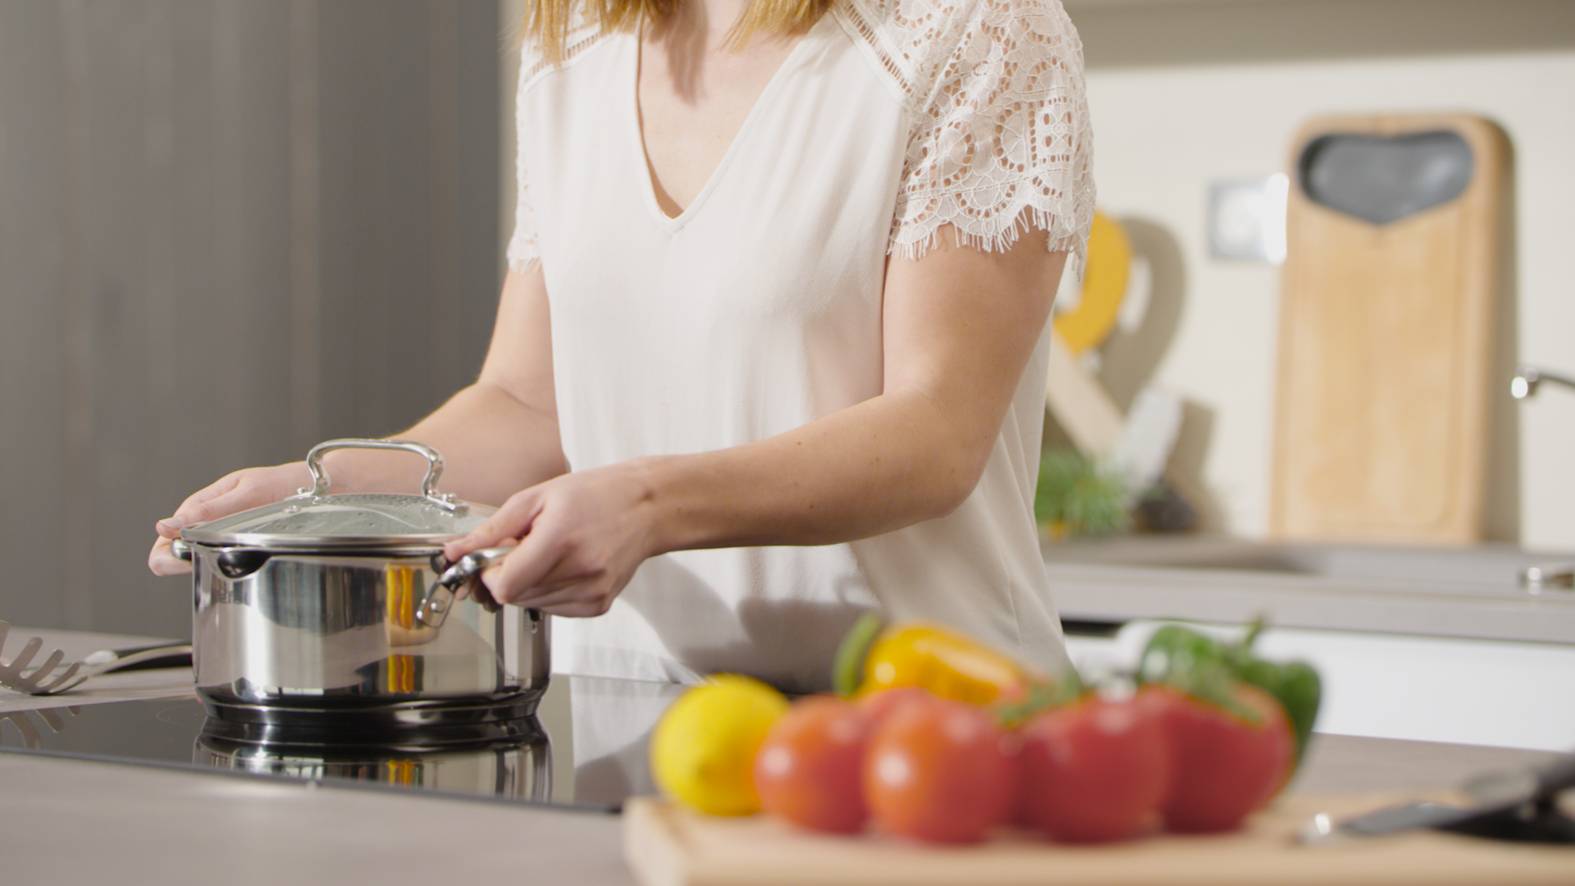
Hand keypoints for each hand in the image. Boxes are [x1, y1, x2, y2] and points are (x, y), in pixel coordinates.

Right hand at [147, 462, 309, 575]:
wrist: (316, 486)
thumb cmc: (282, 484)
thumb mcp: (246, 493)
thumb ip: (208, 511)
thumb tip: (165, 526)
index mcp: (202, 504)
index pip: (166, 535)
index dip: (168, 553)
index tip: (183, 559)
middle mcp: (207, 520)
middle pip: (176, 550)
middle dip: (182, 561)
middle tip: (211, 558)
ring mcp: (222, 532)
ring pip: (198, 557)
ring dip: (205, 563)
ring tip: (232, 556)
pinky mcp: (239, 544)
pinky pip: (221, 559)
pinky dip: (226, 565)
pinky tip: (241, 562)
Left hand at [442, 460, 660, 617]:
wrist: (647, 507)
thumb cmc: (595, 495)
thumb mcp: (537, 497)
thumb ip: (493, 529)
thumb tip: (455, 552)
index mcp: (560, 540)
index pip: (504, 586)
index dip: (488, 575)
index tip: (493, 557)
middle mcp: (580, 572)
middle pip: (515, 597)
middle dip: (506, 576)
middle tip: (522, 549)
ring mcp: (592, 593)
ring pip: (532, 605)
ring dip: (528, 584)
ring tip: (549, 553)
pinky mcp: (599, 605)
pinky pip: (554, 609)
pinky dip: (548, 592)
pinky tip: (564, 566)